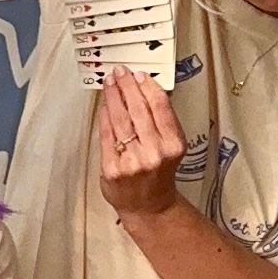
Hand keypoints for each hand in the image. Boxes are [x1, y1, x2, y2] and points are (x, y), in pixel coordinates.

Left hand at [95, 66, 189, 219]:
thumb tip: (144, 91)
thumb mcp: (171, 147)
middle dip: (127, 86)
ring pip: (120, 119)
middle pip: (138, 109)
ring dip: (113, 96)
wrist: (149, 206)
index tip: (139, 75)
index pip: (160, 107)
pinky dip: (104, 116)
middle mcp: (154, 153)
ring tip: (110, 82)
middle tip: (121, 72)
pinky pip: (106, 134)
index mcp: (173, 145)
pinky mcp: (112, 168)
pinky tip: (104, 104)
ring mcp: (132, 161)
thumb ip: (162, 123)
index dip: (148, 87)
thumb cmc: (159, 174)